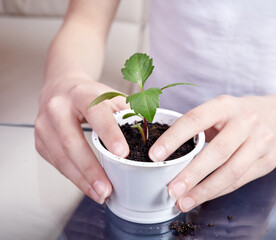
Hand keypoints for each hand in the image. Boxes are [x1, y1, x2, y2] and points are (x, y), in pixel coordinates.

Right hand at [35, 74, 128, 203]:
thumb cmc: (89, 95)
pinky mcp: (40, 142)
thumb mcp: (110, 95)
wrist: (60, 88)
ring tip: (100, 194)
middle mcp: (57, 108)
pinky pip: (57, 164)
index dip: (109, 133)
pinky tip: (89, 187)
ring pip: (61, 157)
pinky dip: (75, 178)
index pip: (95, 112)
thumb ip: (127, 112)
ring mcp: (45, 126)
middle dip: (90, 169)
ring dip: (82, 180)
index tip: (123, 153)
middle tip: (107, 188)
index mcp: (80, 93)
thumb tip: (145, 133)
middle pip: (71, 141)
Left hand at [149, 95, 275, 211]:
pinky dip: (219, 191)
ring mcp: (261, 142)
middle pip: (216, 152)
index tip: (156, 155)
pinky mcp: (269, 161)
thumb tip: (169, 151)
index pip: (195, 119)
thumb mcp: (223, 109)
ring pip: (231, 171)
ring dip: (205, 190)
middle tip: (171, 190)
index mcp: (226, 106)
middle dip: (191, 174)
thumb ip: (202, 126)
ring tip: (184, 201)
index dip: (174, 138)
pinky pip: (241, 180)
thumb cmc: (243, 114)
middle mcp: (246, 122)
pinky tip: (203, 196)